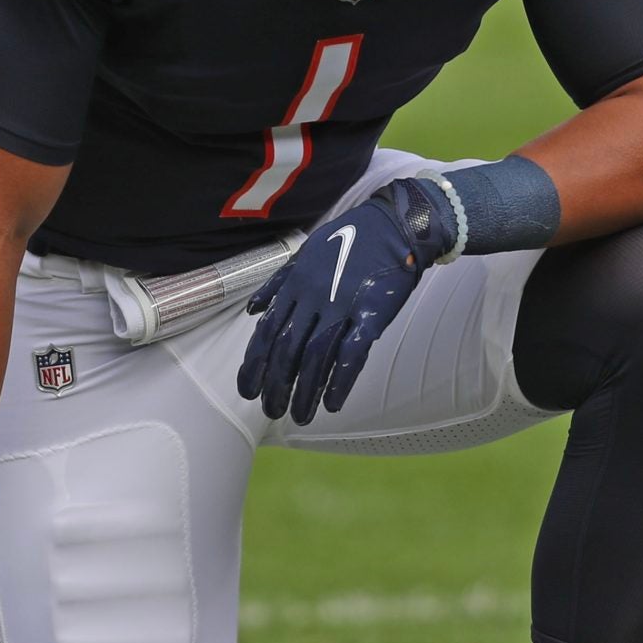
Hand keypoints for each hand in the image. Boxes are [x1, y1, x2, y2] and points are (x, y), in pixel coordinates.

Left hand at [238, 179, 457, 425]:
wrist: (395, 225)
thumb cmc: (349, 240)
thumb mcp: (305, 254)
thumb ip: (277, 284)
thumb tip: (252, 311)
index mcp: (295, 285)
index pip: (266, 332)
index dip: (254, 364)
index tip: (246, 389)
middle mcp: (313, 298)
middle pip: (286, 350)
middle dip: (275, 385)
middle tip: (270, 411)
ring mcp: (341, 306)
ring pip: (315, 357)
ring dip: (304, 391)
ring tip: (298, 416)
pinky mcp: (370, 315)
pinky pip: (351, 354)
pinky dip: (340, 381)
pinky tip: (332, 403)